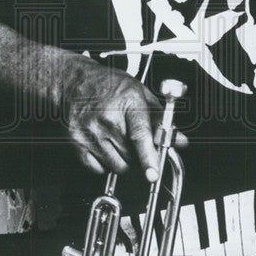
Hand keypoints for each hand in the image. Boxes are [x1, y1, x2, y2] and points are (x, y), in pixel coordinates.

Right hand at [57, 54, 183, 180]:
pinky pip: (97, 168)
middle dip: (138, 155)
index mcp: (128, 102)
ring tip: (117, 140)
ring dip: (122, 160)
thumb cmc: (111, 85)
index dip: (148, 157)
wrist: (78, 81)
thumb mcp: (141, 94)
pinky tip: (104, 145)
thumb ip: (161, 121)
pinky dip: (104, 163)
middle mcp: (108, 117)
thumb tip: (179, 141)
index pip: (140, 135)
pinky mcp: (77, 140)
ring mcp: (90, 130)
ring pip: (116, 165)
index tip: (153, 173)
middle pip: (131, 156)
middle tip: (132, 140)